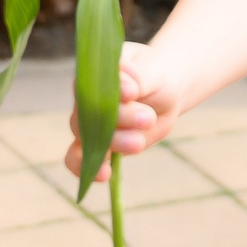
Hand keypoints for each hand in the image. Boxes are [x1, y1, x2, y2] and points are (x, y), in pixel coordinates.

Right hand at [65, 43, 181, 182]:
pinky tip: (104, 174)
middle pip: (88, 114)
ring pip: (85, 139)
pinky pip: (81, 160)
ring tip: (138, 143)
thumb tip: (125, 88)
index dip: (105, 92)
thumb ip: (139, 77)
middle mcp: (85, 101)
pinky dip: (89, 169)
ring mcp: (90, 125)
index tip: (131, 93)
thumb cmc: (155, 76)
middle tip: (148, 118)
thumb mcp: (153, 71)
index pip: (88, 83)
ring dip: (113, 143)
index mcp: (94, 75)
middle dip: (118, 120)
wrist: (165, 94)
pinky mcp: (99, 146)